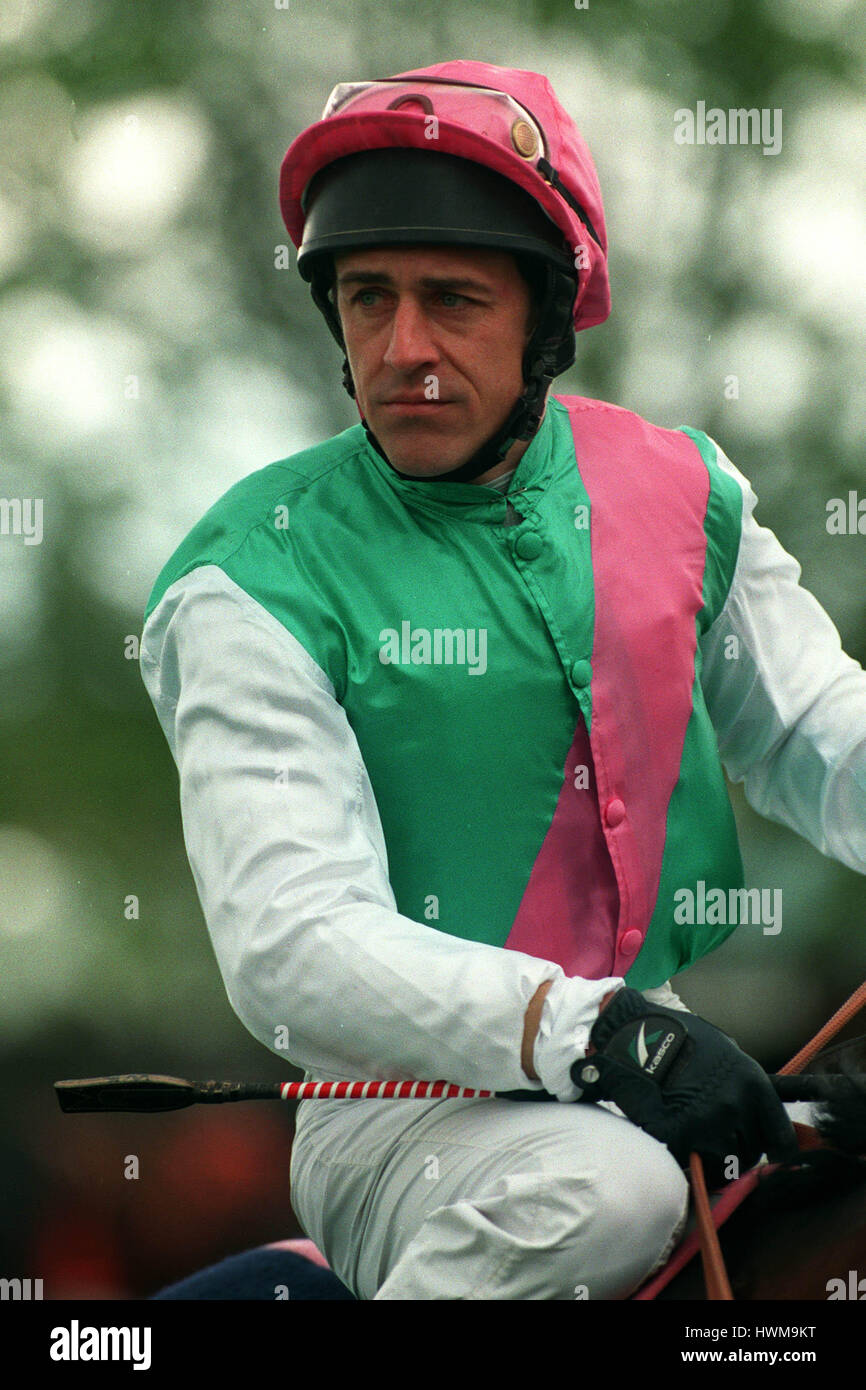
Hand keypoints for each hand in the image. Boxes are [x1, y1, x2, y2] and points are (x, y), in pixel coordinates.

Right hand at [571, 987, 798, 1185]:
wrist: (634, 1035)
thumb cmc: (680, 1039)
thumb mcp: (727, 1051)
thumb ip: (746, 1086)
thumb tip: (763, 1115)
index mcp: (753, 1084)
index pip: (782, 1138)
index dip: (776, 1151)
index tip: (770, 1156)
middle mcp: (736, 1107)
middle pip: (751, 1154)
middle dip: (737, 1151)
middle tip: (718, 1139)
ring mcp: (707, 1125)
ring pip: (724, 1165)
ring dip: (714, 1160)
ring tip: (698, 1144)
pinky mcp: (678, 1138)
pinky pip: (693, 1166)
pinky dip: (689, 1161)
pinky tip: (681, 1145)